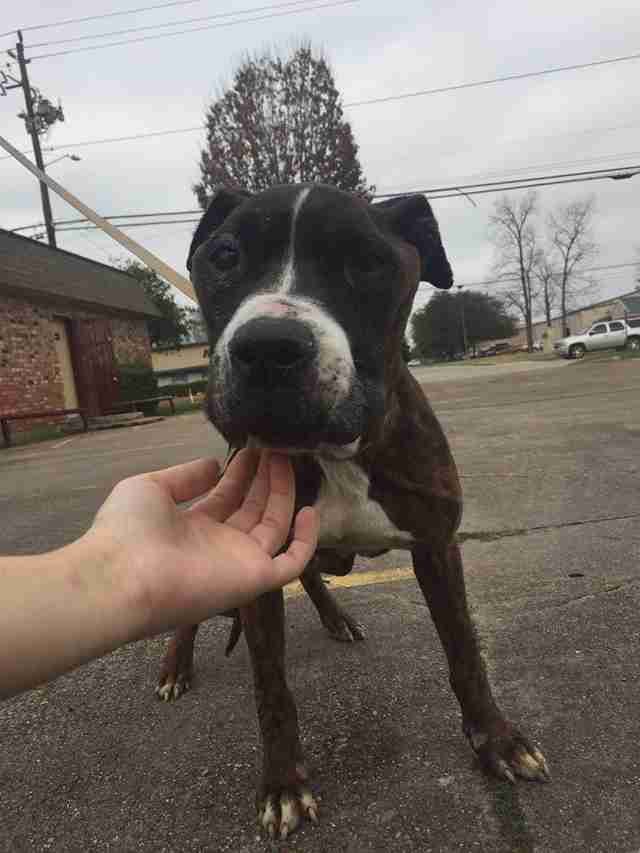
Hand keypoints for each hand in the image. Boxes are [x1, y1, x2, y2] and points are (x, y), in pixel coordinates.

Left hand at [91, 449, 317, 635]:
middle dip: (264, 477)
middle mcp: (218, 545)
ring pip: (274, 526)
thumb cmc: (127, 530)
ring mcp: (238, 562)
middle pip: (252, 508)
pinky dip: (306, 541)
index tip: (252, 447)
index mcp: (192, 528)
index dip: (241, 473)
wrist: (122, 576)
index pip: (226, 498)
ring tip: (287, 459)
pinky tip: (309, 509)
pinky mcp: (255, 578)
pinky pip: (291, 562)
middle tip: (275, 446)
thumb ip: (184, 476)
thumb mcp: (150, 488)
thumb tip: (215, 465)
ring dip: (282, 493)